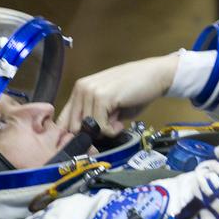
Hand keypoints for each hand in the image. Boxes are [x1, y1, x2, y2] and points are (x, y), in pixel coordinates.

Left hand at [59, 53, 179, 135]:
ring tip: (118, 123)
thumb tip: (85, 137)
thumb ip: (95, 118)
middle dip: (89, 135)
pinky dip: (111, 131)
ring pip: (86, 128)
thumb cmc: (134, 91)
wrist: (154, 75)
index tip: (87, 143)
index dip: (73, 135)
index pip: (64, 118)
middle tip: (107, 132)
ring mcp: (90, 91)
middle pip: (73, 127)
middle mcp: (81, 88)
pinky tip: (121, 124)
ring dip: (104, 132)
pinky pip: (100, 126)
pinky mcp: (102, 97)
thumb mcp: (109, 106)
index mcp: (80, 89)